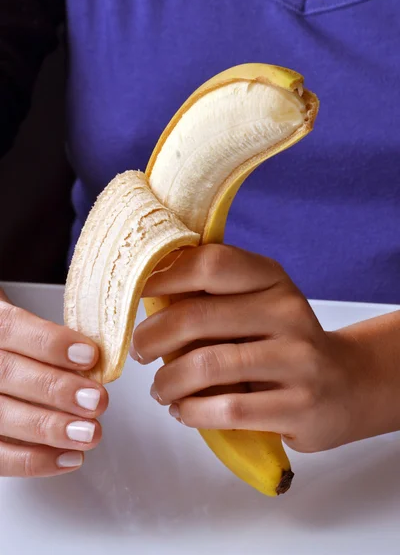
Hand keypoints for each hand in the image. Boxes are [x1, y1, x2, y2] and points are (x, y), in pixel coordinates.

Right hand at [0, 289, 107, 476]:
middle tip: (95, 400)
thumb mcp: (28, 324)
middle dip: (57, 389)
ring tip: (88, 432)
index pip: (12, 328)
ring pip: (0, 417)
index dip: (51, 343)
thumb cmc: (15, 343)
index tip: (89, 356)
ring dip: (50, 428)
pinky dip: (34, 461)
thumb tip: (97, 358)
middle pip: (7, 374)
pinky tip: (68, 457)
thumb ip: (53, 338)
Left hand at [132, 245, 399, 452]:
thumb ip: (214, 298)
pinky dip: (192, 411)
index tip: (138, 293)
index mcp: (272, 279)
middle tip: (140, 351)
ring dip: (168, 381)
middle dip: (152, 337)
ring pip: (207, 365)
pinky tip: (184, 410)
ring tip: (160, 390)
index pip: (211, 264)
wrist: (348, 384)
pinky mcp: (299, 405)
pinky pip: (227, 408)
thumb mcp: (259, 305)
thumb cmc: (286, 342)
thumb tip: (149, 300)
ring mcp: (297, 359)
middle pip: (198, 316)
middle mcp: (287, 312)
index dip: (165, 276)